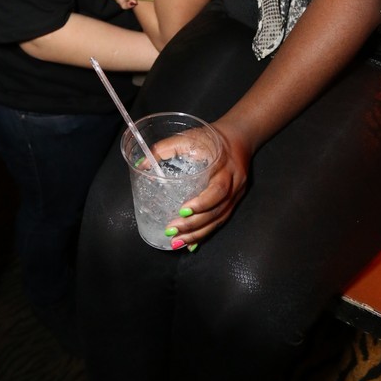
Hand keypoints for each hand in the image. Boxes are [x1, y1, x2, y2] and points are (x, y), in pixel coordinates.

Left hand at [157, 119, 251, 246]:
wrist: (239, 137)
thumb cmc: (211, 138)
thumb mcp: (189, 137)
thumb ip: (164, 149)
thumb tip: (141, 165)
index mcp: (225, 167)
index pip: (218, 189)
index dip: (201, 203)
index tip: (182, 211)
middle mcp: (234, 183)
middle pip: (217, 210)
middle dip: (194, 224)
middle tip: (172, 230)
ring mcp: (237, 195)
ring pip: (219, 220)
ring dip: (198, 234)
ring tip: (177, 242)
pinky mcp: (235, 201)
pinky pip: (221, 221)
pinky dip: (206, 234)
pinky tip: (192, 244)